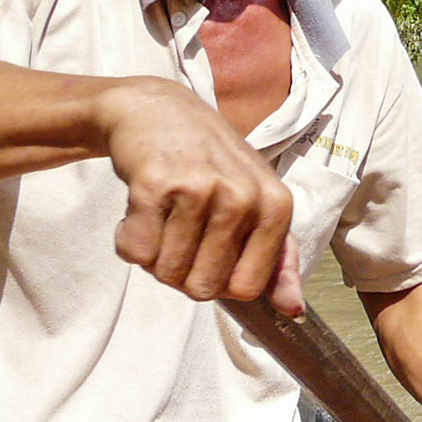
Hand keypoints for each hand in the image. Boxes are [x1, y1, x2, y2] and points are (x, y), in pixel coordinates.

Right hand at [101, 77, 302, 314]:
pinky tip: (141, 208)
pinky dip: (129, 240)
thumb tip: (292, 311)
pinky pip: (135, 252)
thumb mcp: (258, 201)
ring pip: (167, 272)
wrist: (159, 110)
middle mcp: (243, 197)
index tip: (212, 252)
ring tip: (164, 216)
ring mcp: (199, 189)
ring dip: (155, 255)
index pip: (247, 288)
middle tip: (182, 232)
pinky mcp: (154, 184)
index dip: (220, 282)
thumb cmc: (212, 163)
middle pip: (203, 287)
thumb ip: (278, 258)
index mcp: (276, 206)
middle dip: (183, 272)